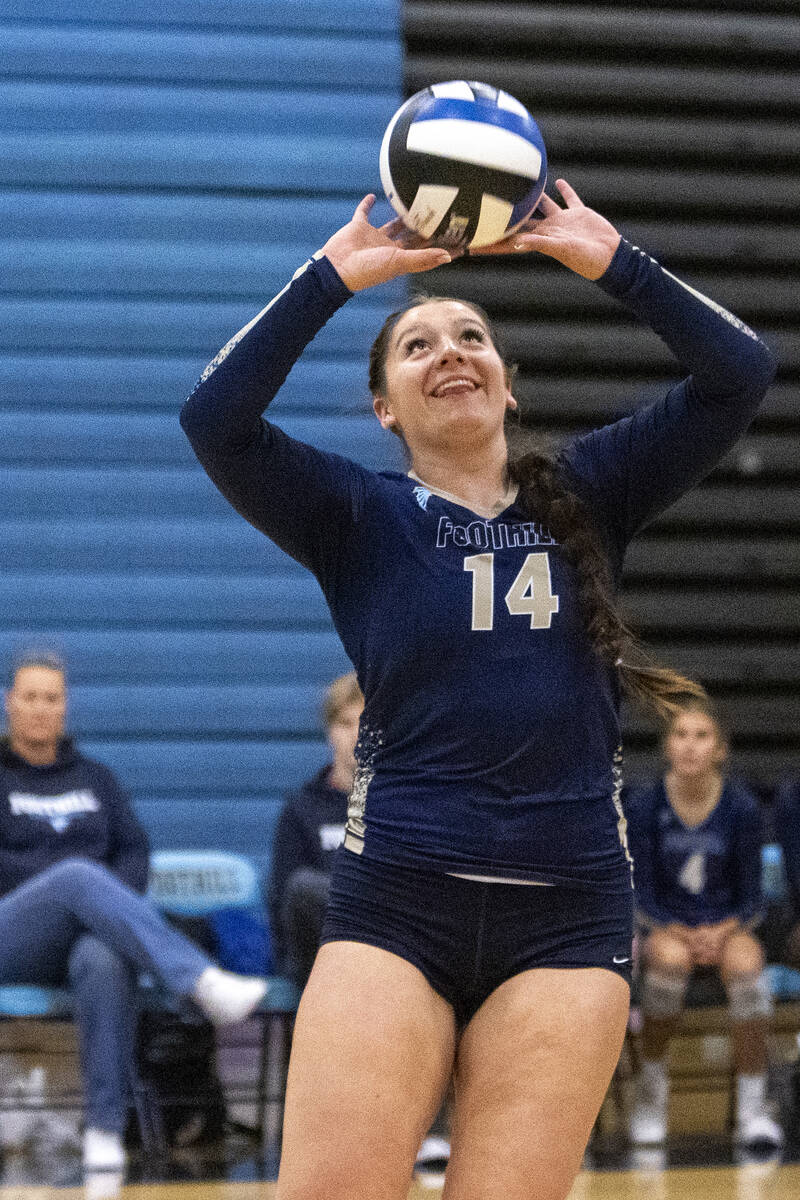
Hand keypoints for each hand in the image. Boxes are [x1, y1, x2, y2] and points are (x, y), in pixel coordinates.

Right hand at [319, 195, 451, 291]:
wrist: (338, 268)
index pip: (425, 250)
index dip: (441, 247)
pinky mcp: (358, 226)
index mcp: (400, 257)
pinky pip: (364, 212)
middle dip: (426, 228)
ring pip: (393, 224)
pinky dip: (367, 204)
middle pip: (412, 236)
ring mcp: (373, 237)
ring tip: (417, 203)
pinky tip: (374, 196)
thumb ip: (423, 258)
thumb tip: (447, 257)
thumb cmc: (368, 270)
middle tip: (443, 216)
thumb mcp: (399, 262)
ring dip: (403, 215)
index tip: (458, 241)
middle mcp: (389, 247)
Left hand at [470, 179, 620, 279]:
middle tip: (487, 209)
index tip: (470, 242)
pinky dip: (564, 191)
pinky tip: (557, 181)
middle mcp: (547, 229)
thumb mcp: (560, 250)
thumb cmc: (585, 258)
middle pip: (521, 222)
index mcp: (539, 239)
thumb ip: (539, 243)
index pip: (510, 240)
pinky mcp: (578, 214)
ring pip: (543, 206)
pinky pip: (569, 199)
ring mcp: (563, 221)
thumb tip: (518, 242)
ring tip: (518, 186)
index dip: (491, 242)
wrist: (609, 256)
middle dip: (504, 219)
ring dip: (532, 198)